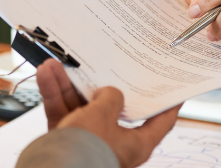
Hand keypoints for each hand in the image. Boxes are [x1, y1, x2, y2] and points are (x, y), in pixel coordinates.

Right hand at [36, 59, 179, 167]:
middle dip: (100, 84)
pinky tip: (46, 74)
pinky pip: (63, 112)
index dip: (169, 105)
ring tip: (57, 64)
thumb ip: (111, 97)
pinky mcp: (67, 141)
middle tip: (106, 63)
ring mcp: (89, 141)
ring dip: (68, 84)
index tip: (174, 89)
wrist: (52, 167)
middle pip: (111, 108)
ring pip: (81, 106)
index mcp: (136, 144)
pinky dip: (54, 94)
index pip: (161, 122)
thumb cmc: (86, 149)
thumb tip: (108, 92)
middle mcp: (114, 143)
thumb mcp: (104, 113)